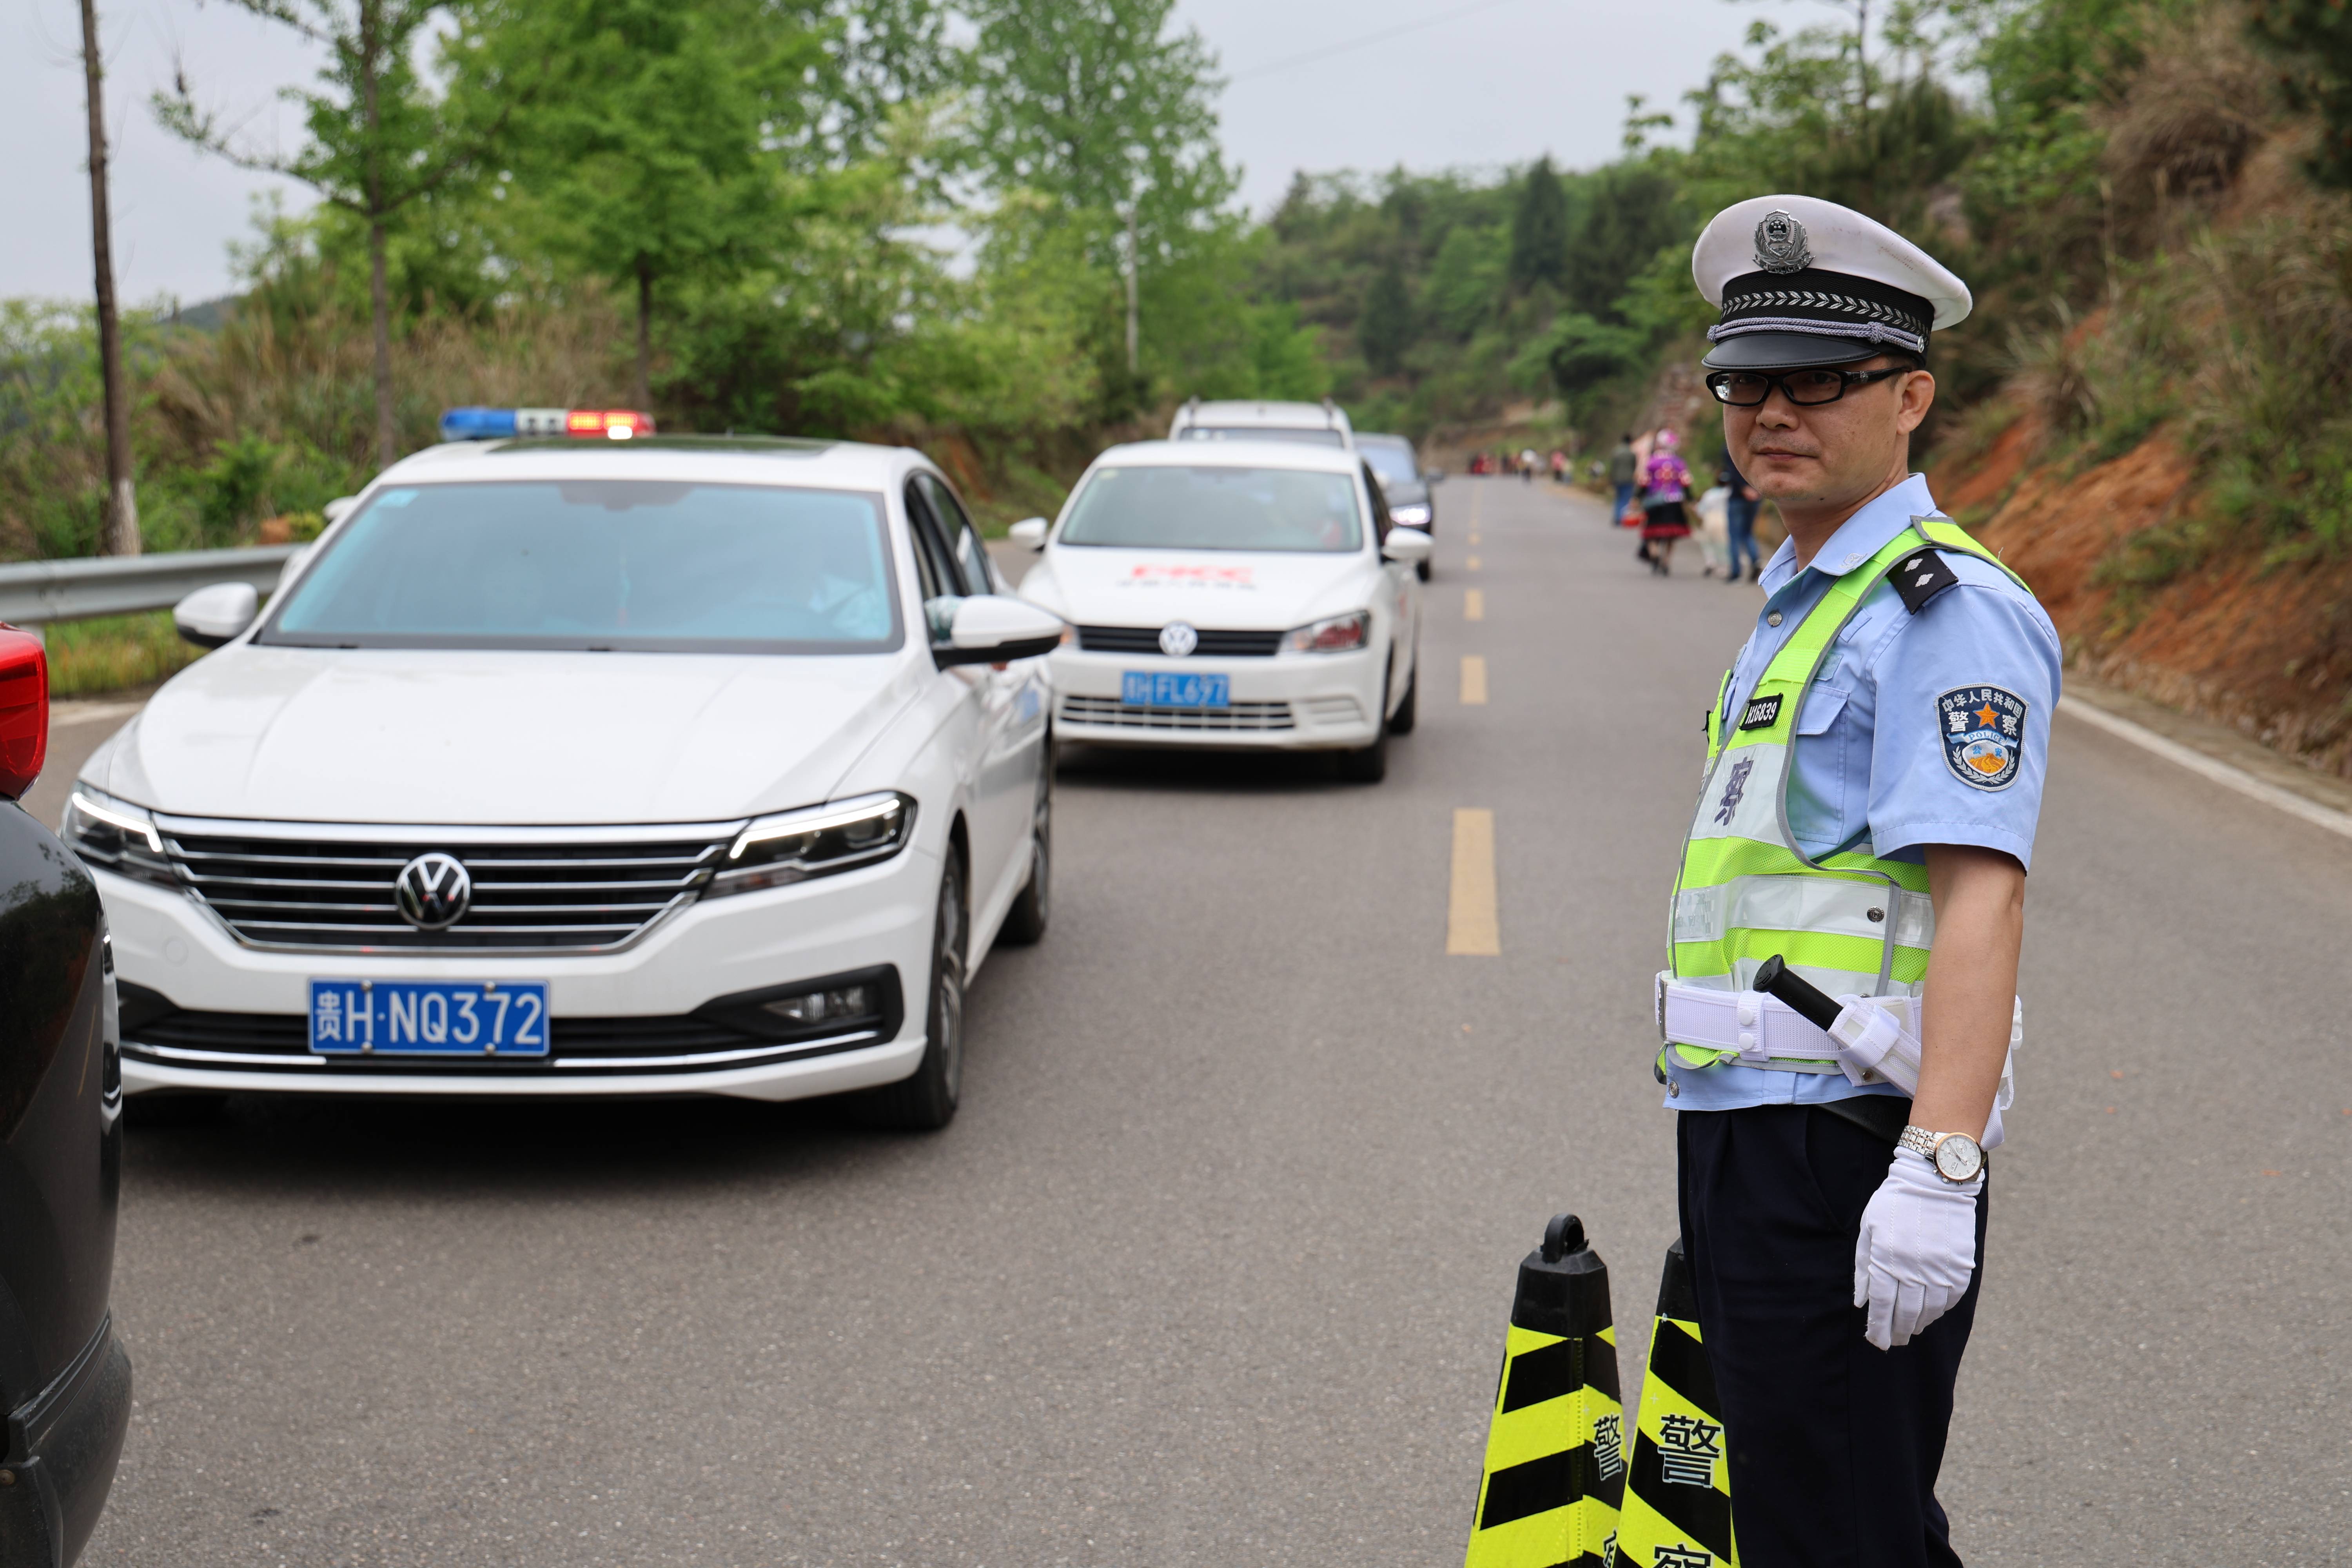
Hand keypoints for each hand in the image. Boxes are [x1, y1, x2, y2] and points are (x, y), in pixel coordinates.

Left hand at [1853, 1148, 1979, 1349]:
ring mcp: (1940, 1268)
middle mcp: (1915, 1268)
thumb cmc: (1894, 1203)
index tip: (1876, 1341)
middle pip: (1906, 1312)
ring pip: (1930, 1309)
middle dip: (1897, 1331)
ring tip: (1910, 1329)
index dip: (1878, 1327)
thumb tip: (1861, 1302)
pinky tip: (1931, 1313)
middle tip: (1892, 1341)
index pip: (1882, 1305)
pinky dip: (1940, 1309)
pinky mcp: (1960, 1265)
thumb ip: (1863, 1267)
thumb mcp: (1869, 1229)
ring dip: (1919, 1323)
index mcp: (1887, 1259)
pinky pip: (1951, 1297)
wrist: (1935, 1179)